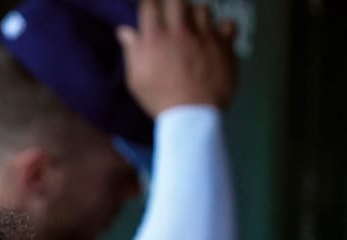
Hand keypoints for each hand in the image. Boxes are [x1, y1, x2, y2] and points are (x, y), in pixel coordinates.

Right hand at [116, 0, 237, 115]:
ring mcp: (204, 36)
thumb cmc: (160, 99)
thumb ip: (132, 51)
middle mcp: (180, 31)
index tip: (150, 7)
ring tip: (194, 26)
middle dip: (172, 3)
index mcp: (155, 39)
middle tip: (172, 14)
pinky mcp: (224, 45)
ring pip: (202, 8)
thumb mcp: (136, 79)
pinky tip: (216, 36)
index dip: (150, 3)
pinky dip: (223, 28)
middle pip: (177, 0)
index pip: (150, 5)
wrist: (191, 115)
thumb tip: (125, 31)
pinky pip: (228, 24)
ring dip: (196, 15)